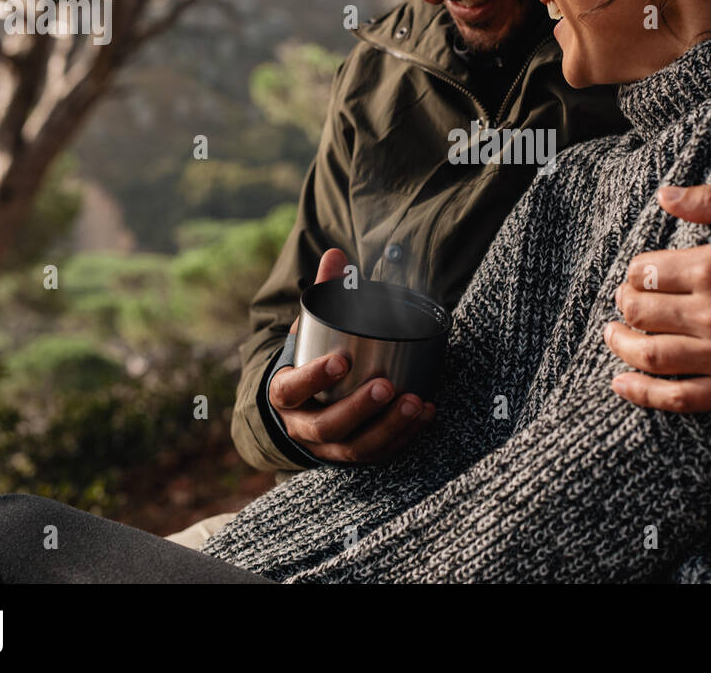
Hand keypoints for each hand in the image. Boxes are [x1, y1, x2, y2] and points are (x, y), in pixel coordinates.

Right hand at [269, 248, 434, 462]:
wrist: (301, 407)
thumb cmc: (310, 358)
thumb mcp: (310, 328)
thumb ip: (325, 293)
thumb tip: (337, 255)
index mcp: (285, 394)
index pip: (292, 390)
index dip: (313, 378)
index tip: (341, 360)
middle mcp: (302, 426)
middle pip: (327, 426)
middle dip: (359, 408)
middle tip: (387, 384)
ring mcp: (327, 448)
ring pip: (355, 448)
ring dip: (388, 427)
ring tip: (415, 402)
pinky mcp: (352, 456)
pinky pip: (379, 454)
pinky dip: (404, 435)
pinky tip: (425, 413)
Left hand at [606, 183, 710, 411]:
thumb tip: (664, 196)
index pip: (649, 271)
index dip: (637, 270)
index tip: (639, 271)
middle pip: (643, 312)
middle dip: (626, 304)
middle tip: (624, 302)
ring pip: (651, 356)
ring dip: (622, 346)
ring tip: (613, 336)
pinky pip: (678, 399)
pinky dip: (642, 394)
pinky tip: (621, 384)